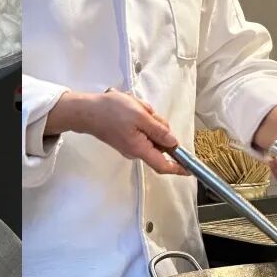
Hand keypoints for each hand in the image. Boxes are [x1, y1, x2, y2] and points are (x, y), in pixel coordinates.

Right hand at [45, 90, 187, 175]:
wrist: (86, 111)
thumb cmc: (112, 111)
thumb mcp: (140, 116)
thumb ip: (159, 131)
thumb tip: (174, 143)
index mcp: (140, 149)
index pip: (163, 165)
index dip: (178, 168)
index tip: (189, 169)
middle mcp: (136, 151)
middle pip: (159, 143)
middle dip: (158, 126)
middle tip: (146, 112)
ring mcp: (130, 145)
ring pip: (151, 133)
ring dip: (148, 118)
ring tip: (135, 108)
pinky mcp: (126, 138)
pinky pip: (141, 130)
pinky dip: (140, 119)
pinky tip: (130, 109)